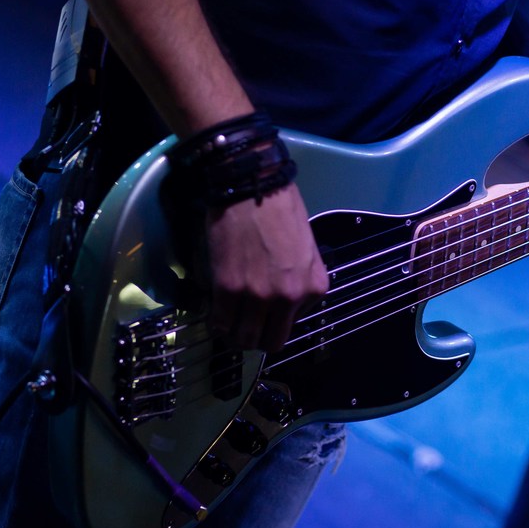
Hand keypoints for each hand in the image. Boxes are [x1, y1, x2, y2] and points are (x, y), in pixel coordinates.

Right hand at [205, 184, 328, 352]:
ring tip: (227, 322)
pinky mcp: (229, 289)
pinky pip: (221, 322)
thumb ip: (299, 280)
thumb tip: (280, 303)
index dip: (275, 318)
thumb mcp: (307, 250)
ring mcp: (259, 297)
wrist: (253, 186)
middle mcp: (290, 298)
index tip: (263, 309)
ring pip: (245, 339)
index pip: (294, 325)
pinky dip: (216, 322)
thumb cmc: (281, 209)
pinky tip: (214, 312)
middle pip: (271, 342)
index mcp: (314, 288)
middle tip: (243, 326)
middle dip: (256, 338)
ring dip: (234, 334)